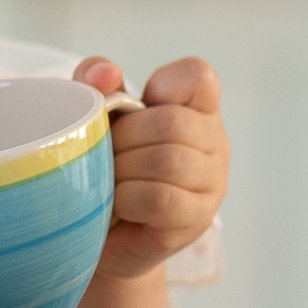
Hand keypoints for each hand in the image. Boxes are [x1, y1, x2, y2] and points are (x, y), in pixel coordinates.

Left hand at [75, 55, 227, 283]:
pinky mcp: (197, 219)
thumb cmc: (102, 166)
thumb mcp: (95, 116)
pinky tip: (119, 204)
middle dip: (125, 139)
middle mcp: (214, 143)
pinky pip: (162, 199)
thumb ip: (94, 82)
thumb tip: (105, 74)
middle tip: (106, 156)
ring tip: (110, 181)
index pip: (198, 77)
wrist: (97, 233)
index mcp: (195, 109)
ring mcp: (212, 183)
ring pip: (169, 162)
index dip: (165, 84)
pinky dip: (129, 199)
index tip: (138, 106)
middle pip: (173, 123)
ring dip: (124, 171)